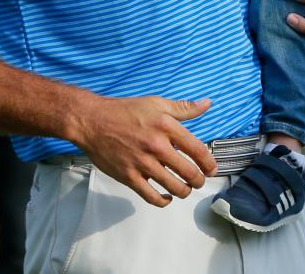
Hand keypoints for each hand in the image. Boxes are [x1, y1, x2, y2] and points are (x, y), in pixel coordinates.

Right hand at [76, 95, 216, 207]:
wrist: (92, 121)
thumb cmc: (125, 110)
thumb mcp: (156, 103)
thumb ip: (184, 108)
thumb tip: (207, 103)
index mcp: (166, 127)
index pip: (198, 149)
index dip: (209, 163)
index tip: (212, 168)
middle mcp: (157, 146)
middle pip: (188, 172)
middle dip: (199, 180)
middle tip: (200, 181)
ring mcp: (142, 163)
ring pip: (173, 187)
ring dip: (185, 191)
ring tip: (186, 189)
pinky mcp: (128, 177)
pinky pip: (151, 197)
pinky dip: (163, 201)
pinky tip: (168, 197)